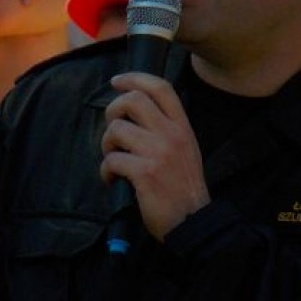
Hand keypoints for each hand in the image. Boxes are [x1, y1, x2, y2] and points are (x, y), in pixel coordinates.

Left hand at [100, 72, 209, 239]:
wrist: (194, 222)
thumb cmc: (183, 187)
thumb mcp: (185, 149)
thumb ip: (165, 128)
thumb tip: (132, 111)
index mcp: (182, 126)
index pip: (159, 87)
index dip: (134, 78)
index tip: (117, 81)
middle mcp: (171, 134)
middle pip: (133, 100)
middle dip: (113, 110)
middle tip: (113, 130)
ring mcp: (158, 153)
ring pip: (116, 130)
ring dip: (106, 144)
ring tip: (113, 159)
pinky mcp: (145, 173)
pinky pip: (112, 160)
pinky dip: (106, 171)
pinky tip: (113, 180)